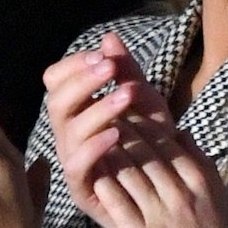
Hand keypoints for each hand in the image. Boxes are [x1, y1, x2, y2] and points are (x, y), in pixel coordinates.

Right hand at [43, 33, 174, 227]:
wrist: (171, 189)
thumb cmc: (155, 144)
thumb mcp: (146, 103)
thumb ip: (128, 72)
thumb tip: (109, 37)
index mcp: (78, 110)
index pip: (55, 80)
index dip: (73, 66)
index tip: (102, 56)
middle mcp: (69, 134)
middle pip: (56, 102)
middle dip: (82, 81)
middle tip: (110, 68)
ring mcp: (73, 161)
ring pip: (68, 131)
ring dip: (97, 108)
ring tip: (125, 95)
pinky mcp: (82, 189)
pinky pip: (77, 166)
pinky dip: (94, 147)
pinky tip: (118, 133)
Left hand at [90, 115, 227, 227]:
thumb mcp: (225, 201)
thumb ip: (204, 167)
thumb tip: (183, 136)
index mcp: (202, 181)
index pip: (167, 141)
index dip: (143, 123)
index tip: (126, 112)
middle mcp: (181, 192)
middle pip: (144, 151)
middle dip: (121, 130)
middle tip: (101, 115)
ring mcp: (161, 215)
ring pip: (128, 172)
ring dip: (108, 153)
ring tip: (91, 139)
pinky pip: (118, 203)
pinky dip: (104, 184)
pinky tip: (91, 173)